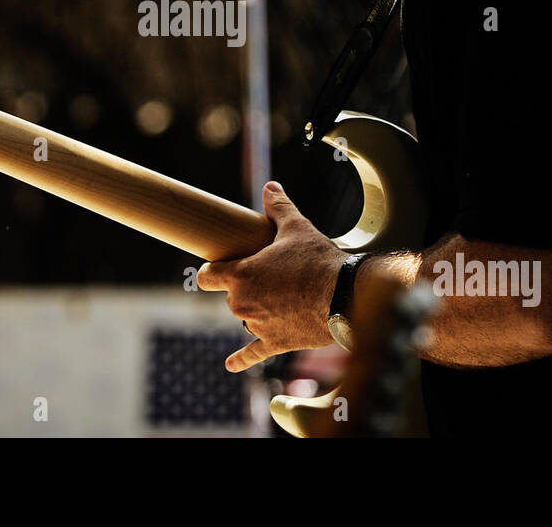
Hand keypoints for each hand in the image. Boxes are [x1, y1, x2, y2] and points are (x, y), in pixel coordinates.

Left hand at [197, 181, 346, 371]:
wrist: (344, 296)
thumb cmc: (318, 260)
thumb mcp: (296, 227)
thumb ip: (278, 207)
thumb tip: (270, 187)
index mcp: (240, 275)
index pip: (206, 275)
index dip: (210, 271)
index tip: (214, 268)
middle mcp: (242, 303)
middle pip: (230, 296)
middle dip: (244, 288)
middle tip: (268, 277)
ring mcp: (257, 325)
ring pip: (245, 318)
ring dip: (256, 311)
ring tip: (280, 299)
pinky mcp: (275, 343)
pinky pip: (252, 353)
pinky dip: (241, 359)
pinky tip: (231, 364)